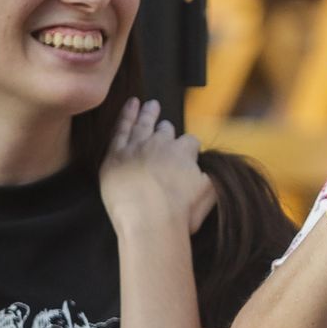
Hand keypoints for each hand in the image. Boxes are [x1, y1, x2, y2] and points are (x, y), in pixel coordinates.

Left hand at [100, 98, 216, 236]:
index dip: (191, 147)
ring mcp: (136, 148)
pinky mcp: (115, 156)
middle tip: (165, 125)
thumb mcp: (208, 194)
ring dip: (148, 113)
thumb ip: (211, 176)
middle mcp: (160, 144)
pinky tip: (131, 105)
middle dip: (167, 128)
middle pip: (165, 130)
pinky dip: (127, 115)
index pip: (190, 141)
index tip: (189, 153)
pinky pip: (120, 129)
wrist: (150, 223)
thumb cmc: (180, 214)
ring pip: (143, 124)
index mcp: (183, 151)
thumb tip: (207, 169)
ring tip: (150, 104)